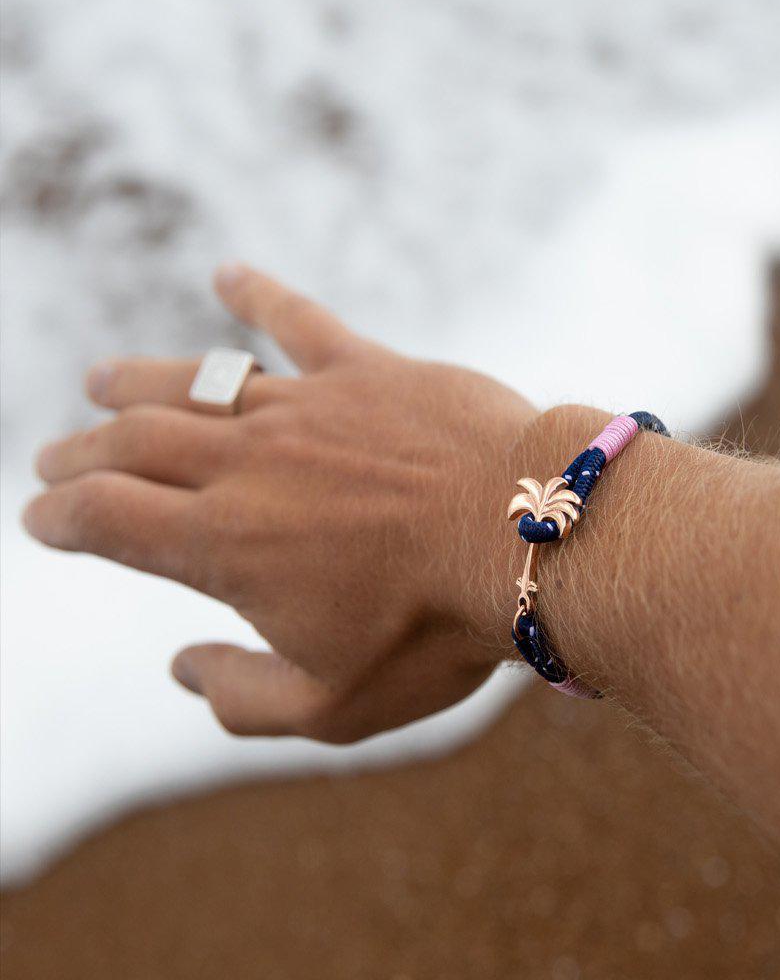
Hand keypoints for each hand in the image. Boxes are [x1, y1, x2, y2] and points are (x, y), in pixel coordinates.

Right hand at [24, 265, 539, 740]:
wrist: (531, 542)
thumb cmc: (435, 635)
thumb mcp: (333, 708)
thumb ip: (241, 698)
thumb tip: (180, 669)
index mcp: (225, 546)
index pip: (107, 518)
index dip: (60, 516)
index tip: (39, 517)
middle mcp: (247, 465)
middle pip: (135, 443)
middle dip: (82, 452)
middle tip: (53, 457)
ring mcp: (306, 407)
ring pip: (197, 382)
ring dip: (138, 381)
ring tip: (101, 381)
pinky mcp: (368, 369)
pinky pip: (300, 319)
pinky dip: (259, 293)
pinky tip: (229, 272)